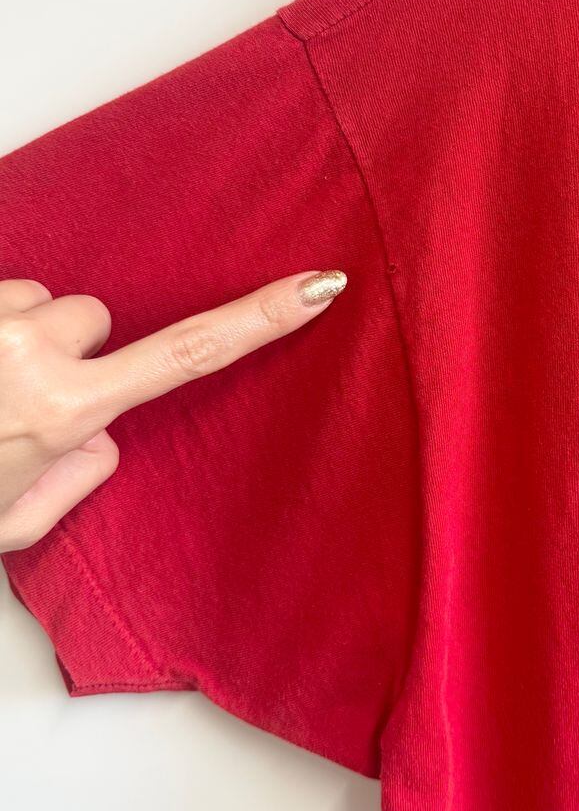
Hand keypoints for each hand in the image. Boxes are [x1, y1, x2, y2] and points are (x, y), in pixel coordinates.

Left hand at [0, 269, 346, 553]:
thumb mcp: (18, 525)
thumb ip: (79, 477)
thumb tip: (102, 433)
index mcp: (66, 411)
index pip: (190, 354)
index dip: (260, 319)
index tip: (317, 286)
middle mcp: (29, 351)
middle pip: (95, 314)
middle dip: (72, 347)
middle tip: (20, 399)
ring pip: (35, 298)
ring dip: (15, 332)